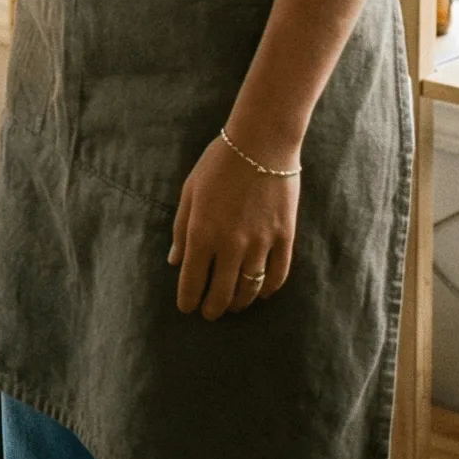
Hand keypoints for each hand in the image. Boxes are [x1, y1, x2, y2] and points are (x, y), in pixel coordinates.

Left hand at [169, 132, 299, 319]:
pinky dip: (268, 289)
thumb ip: (181, 229)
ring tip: (232, 305)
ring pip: (249, 289)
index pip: (193, 280)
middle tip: (209, 313)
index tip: (187, 308)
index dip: (188, 299)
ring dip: (239, 302)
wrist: (261, 144)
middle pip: (221, 293)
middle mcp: (231, 244)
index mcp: (202, 232)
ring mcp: (260, 244)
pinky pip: (277, 275)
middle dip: (213, 308)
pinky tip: (261, 292)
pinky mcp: (284, 239)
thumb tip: (174, 261)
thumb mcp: (189, 191)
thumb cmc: (218, 163)